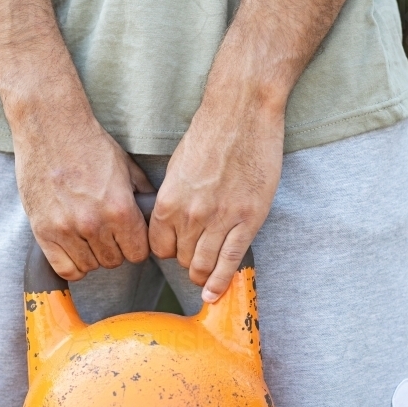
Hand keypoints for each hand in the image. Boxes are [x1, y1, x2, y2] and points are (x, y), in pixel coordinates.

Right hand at [14, 106, 154, 280]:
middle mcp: (94, 223)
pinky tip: (73, 249)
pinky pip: (64, 268)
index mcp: (120, 209)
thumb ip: (142, 195)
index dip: (135, 246)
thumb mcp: (126, 167)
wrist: (51, 127)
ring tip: (88, 236)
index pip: (138, 253)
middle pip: (114, 261)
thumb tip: (154, 216)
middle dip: (114, 249)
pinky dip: (71, 263)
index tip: (128, 237)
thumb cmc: (89, 143)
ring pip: (89, 266)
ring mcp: (66, 229)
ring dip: (91, 255)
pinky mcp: (43, 231)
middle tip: (106, 233)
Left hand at [149, 87, 284, 301]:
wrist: (242, 113)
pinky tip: (215, 293)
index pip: (159, 248)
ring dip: (203, 275)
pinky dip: (222, 281)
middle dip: (186, 263)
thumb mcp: (176, 169)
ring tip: (204, 279)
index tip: (176, 250)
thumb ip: (172, 200)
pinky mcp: (248, 220)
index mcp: (168, 201)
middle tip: (194, 261)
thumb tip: (170, 225)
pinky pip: (231, 260)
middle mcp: (191, 215)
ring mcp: (221, 219)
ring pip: (204, 265)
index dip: (167, 252)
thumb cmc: (209, 134)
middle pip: (181, 259)